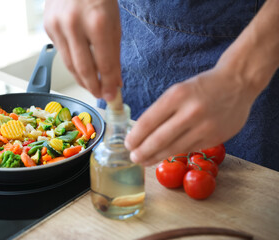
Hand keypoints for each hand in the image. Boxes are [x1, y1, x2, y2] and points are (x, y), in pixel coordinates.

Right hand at [44, 0, 121, 100]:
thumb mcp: (114, 22)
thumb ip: (114, 53)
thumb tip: (115, 80)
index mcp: (97, 21)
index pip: (105, 63)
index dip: (110, 84)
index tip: (113, 96)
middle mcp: (74, 24)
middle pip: (84, 69)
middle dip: (94, 87)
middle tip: (102, 96)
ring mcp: (57, 26)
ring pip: (69, 65)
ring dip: (82, 80)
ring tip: (93, 87)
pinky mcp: (48, 27)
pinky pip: (62, 53)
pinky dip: (73, 64)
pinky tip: (81, 69)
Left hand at [124, 66, 254, 165]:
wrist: (237, 83)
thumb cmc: (202, 87)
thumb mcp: (178, 90)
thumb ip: (162, 111)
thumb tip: (141, 133)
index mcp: (176, 95)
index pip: (148, 121)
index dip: (135, 136)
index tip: (128, 144)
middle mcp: (190, 111)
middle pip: (158, 139)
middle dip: (142, 152)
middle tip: (133, 158)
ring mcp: (204, 127)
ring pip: (173, 148)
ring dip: (155, 157)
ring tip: (144, 161)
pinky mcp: (214, 138)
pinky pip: (188, 149)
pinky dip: (173, 154)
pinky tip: (163, 157)